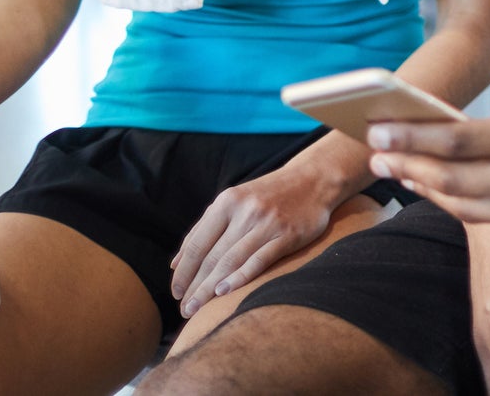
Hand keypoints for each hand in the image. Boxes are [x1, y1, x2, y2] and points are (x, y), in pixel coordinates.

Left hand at [170, 162, 341, 317]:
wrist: (314, 179)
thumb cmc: (268, 195)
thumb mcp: (233, 201)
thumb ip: (203, 229)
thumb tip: (175, 264)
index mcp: (227, 201)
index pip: (198, 244)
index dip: (184, 272)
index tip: (175, 293)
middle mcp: (245, 211)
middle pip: (213, 256)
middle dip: (195, 286)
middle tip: (185, 310)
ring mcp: (267, 223)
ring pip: (232, 260)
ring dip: (210, 288)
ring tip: (197, 309)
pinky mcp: (288, 234)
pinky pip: (260, 259)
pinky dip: (240, 277)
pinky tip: (224, 292)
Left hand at [369, 49, 489, 241]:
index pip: (461, 141)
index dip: (414, 139)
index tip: (379, 134)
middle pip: (456, 181)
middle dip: (409, 169)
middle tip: (377, 159)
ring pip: (473, 208)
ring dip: (432, 192)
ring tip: (406, 176)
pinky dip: (480, 202)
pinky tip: (458, 188)